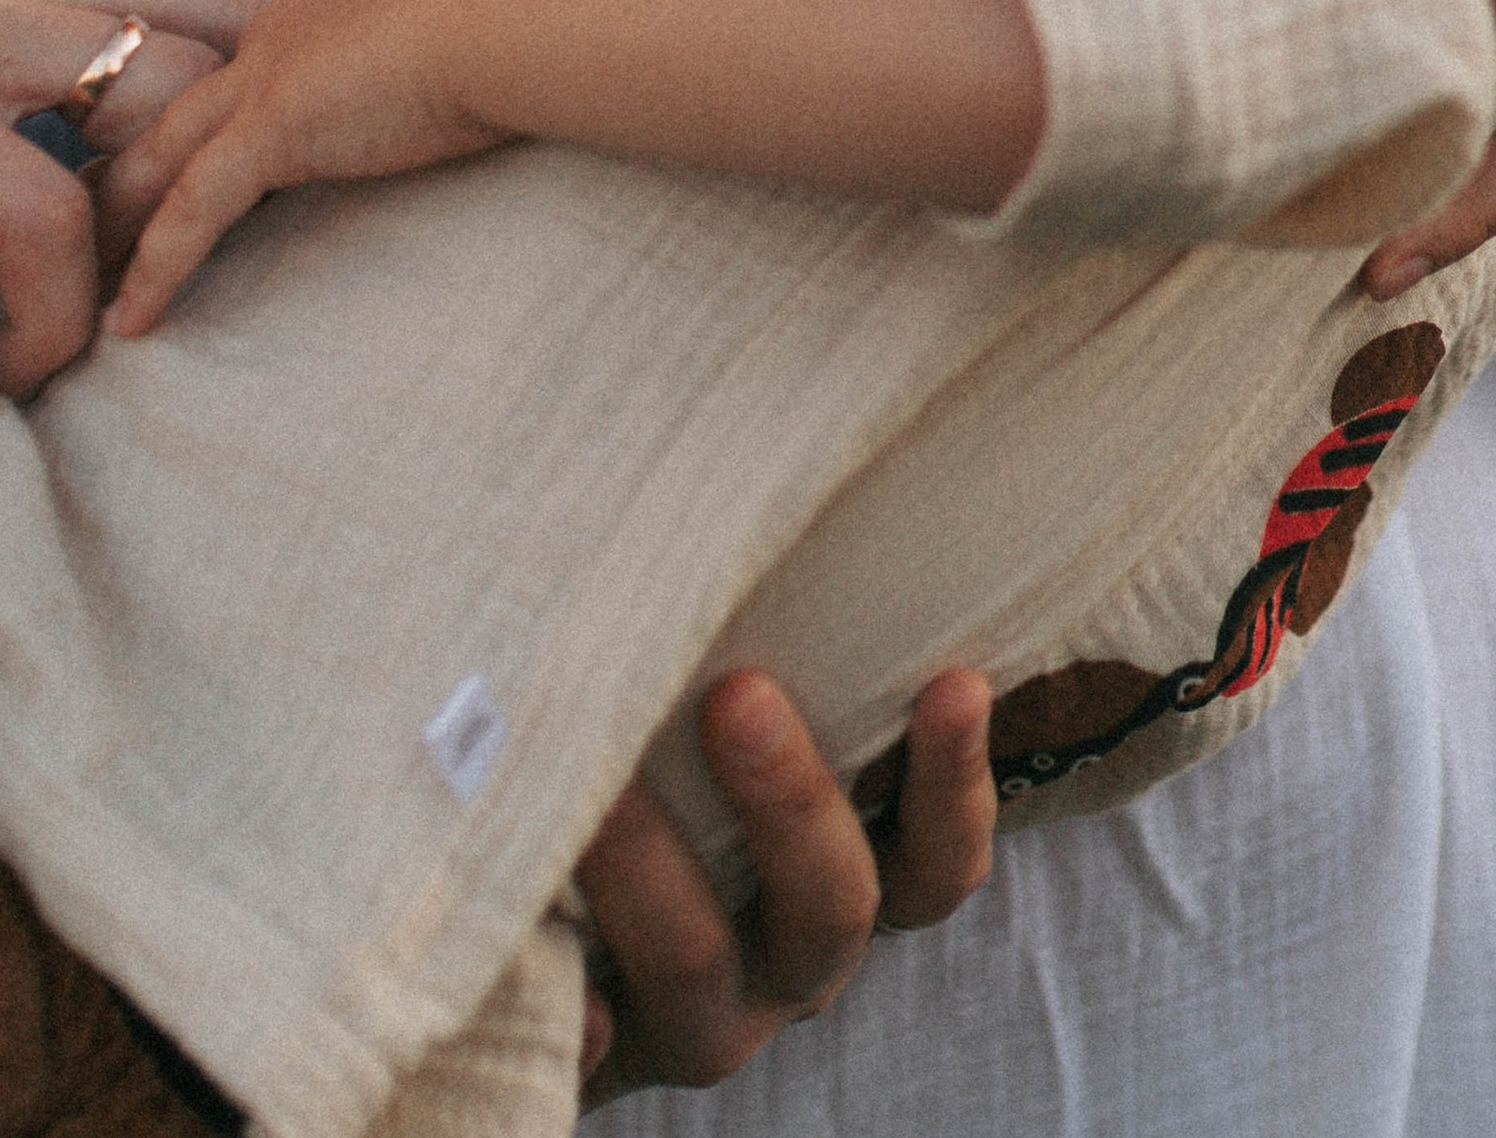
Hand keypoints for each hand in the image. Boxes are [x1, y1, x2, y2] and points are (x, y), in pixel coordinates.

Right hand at [0, 0, 257, 394]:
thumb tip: (6, 279)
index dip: (228, 103)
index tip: (196, 215)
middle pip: (210, 34)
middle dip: (222, 160)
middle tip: (170, 274)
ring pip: (153, 102)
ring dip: (156, 230)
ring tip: (107, 322)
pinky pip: (37, 207)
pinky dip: (53, 301)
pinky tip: (14, 360)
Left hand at [97, 0, 505, 337]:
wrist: (521, 9)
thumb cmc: (525, 14)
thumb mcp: (465, 26)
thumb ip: (431, 57)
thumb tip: (456, 79)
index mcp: (313, 8)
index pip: (225, 71)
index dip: (184, 122)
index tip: (150, 164)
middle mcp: (271, 32)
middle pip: (165, 107)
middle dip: (115, 164)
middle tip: (72, 221)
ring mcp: (266, 78)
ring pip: (156, 157)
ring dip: (111, 221)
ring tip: (72, 280)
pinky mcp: (274, 131)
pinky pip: (192, 212)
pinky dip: (154, 268)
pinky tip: (126, 324)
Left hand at [576, 667, 996, 1099]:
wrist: (539, 943)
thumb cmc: (662, 770)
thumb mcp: (729, 723)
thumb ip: (774, 649)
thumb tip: (804, 439)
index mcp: (838, 890)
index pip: (935, 864)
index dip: (952, 782)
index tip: (957, 677)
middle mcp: (778, 964)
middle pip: (831, 910)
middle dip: (793, 803)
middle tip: (736, 695)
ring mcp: (682, 1018)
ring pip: (700, 968)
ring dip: (655, 873)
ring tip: (596, 789)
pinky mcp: (578, 1047)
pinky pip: (582, 1055)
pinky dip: (578, 1011)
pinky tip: (549, 954)